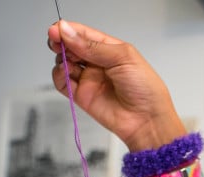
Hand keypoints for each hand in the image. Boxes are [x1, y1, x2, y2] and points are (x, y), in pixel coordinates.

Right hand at [47, 20, 186, 150]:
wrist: (147, 120)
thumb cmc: (145, 88)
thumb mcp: (123, 58)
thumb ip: (93, 46)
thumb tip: (69, 33)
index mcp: (110, 49)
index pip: (84, 34)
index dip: (69, 30)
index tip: (57, 29)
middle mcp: (98, 63)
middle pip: (72, 47)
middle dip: (62, 42)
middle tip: (56, 41)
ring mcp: (89, 79)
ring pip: (65, 63)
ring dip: (61, 58)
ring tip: (65, 59)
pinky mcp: (82, 96)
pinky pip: (63, 82)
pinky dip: (58, 75)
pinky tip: (64, 72)